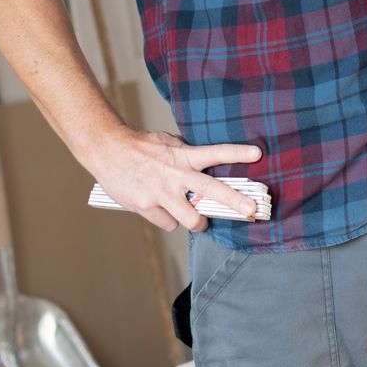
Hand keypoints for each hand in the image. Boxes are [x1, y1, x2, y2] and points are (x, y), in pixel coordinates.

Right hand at [85, 128, 261, 231]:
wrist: (108, 151)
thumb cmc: (141, 146)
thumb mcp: (168, 142)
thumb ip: (187, 153)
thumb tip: (202, 163)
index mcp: (184, 156)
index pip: (216, 152)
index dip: (237, 152)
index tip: (258, 153)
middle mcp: (177, 175)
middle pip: (212, 190)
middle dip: (235, 201)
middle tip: (252, 210)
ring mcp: (162, 193)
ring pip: (192, 220)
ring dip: (198, 223)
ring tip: (199, 220)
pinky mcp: (147, 207)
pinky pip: (168, 224)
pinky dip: (168, 221)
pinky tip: (162, 211)